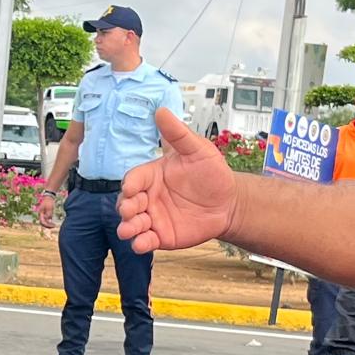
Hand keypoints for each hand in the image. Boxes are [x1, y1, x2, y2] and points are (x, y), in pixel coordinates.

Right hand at [35, 184, 62, 230]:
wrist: (48, 197)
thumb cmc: (49, 202)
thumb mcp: (49, 208)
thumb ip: (49, 214)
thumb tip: (48, 219)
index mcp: (40, 213)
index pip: (42, 221)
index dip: (47, 225)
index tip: (52, 225)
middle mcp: (41, 215)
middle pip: (42, 223)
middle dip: (48, 226)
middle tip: (54, 226)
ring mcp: (43, 215)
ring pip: (44, 222)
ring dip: (48, 224)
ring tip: (54, 225)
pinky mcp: (46, 214)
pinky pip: (47, 220)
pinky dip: (49, 222)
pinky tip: (53, 223)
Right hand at [116, 108, 236, 254]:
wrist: (230, 202)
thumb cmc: (212, 173)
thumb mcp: (198, 150)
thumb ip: (178, 134)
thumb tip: (161, 111)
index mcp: (152, 175)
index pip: (133, 178)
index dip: (129, 184)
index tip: (131, 188)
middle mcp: (148, 197)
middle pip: (127, 203)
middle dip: (124, 207)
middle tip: (130, 210)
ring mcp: (153, 218)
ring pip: (131, 224)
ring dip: (127, 227)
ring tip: (130, 229)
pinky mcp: (161, 236)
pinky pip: (145, 241)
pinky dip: (140, 244)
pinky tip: (142, 243)